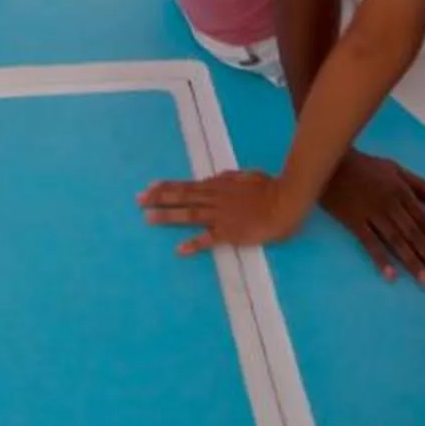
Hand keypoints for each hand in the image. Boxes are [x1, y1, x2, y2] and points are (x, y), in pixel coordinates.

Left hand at [139, 169, 299, 254]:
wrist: (286, 202)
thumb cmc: (271, 188)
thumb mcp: (247, 176)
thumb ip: (230, 177)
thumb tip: (217, 177)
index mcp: (219, 185)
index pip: (187, 185)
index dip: (167, 186)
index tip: (149, 187)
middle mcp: (215, 199)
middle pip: (182, 197)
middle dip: (158, 198)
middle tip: (138, 200)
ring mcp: (221, 216)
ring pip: (189, 214)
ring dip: (168, 216)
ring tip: (148, 218)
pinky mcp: (230, 232)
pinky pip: (209, 239)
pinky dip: (194, 244)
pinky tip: (179, 250)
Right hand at [317, 152, 424, 285]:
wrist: (329, 161)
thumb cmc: (364, 166)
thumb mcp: (395, 168)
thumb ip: (420, 185)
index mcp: (402, 192)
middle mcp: (391, 204)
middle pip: (414, 234)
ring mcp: (372, 213)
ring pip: (396, 241)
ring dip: (412, 262)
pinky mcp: (354, 221)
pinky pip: (369, 242)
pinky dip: (380, 259)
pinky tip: (391, 276)